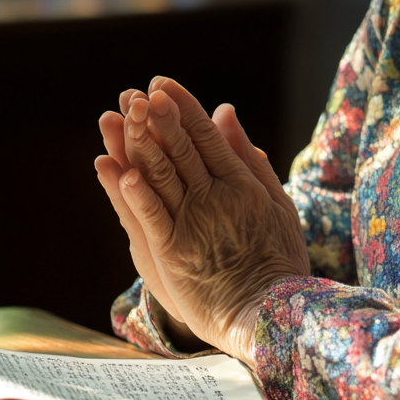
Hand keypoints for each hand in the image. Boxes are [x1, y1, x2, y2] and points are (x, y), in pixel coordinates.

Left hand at [101, 77, 310, 364]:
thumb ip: (248, 157)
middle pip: (181, 149)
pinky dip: (135, 194)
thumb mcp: (276, 201)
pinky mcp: (174, 254)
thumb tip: (225, 112)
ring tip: (123, 115)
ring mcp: (195, 225)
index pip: (207, 135)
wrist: (273, 315)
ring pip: (162, 176)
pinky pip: (151, 218)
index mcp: (241, 183)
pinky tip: (121, 171)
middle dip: (158, 116)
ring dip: (141, 143)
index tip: (162, 84)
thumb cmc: (279, 261)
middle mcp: (217, 198)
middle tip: (137, 91)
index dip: (183, 108)